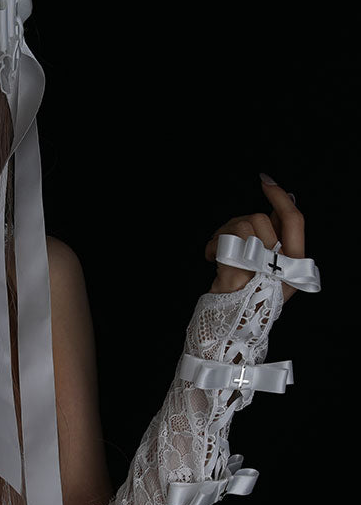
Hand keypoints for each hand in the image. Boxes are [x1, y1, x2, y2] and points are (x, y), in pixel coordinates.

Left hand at [205, 174, 304, 302]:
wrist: (227, 323)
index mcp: (294, 263)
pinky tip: (210, 258)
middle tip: (223, 239)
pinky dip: (212, 245)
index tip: (265, 181)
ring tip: (216, 252)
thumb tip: (284, 202)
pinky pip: (224, 241)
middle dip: (236, 223)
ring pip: (240, 226)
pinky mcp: (237, 273)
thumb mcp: (266, 265)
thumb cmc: (244, 294)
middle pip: (259, 218)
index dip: (280, 198)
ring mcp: (260, 270)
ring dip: (222, 234)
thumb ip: (276, 236)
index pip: (293, 220)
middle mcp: (282, 266)